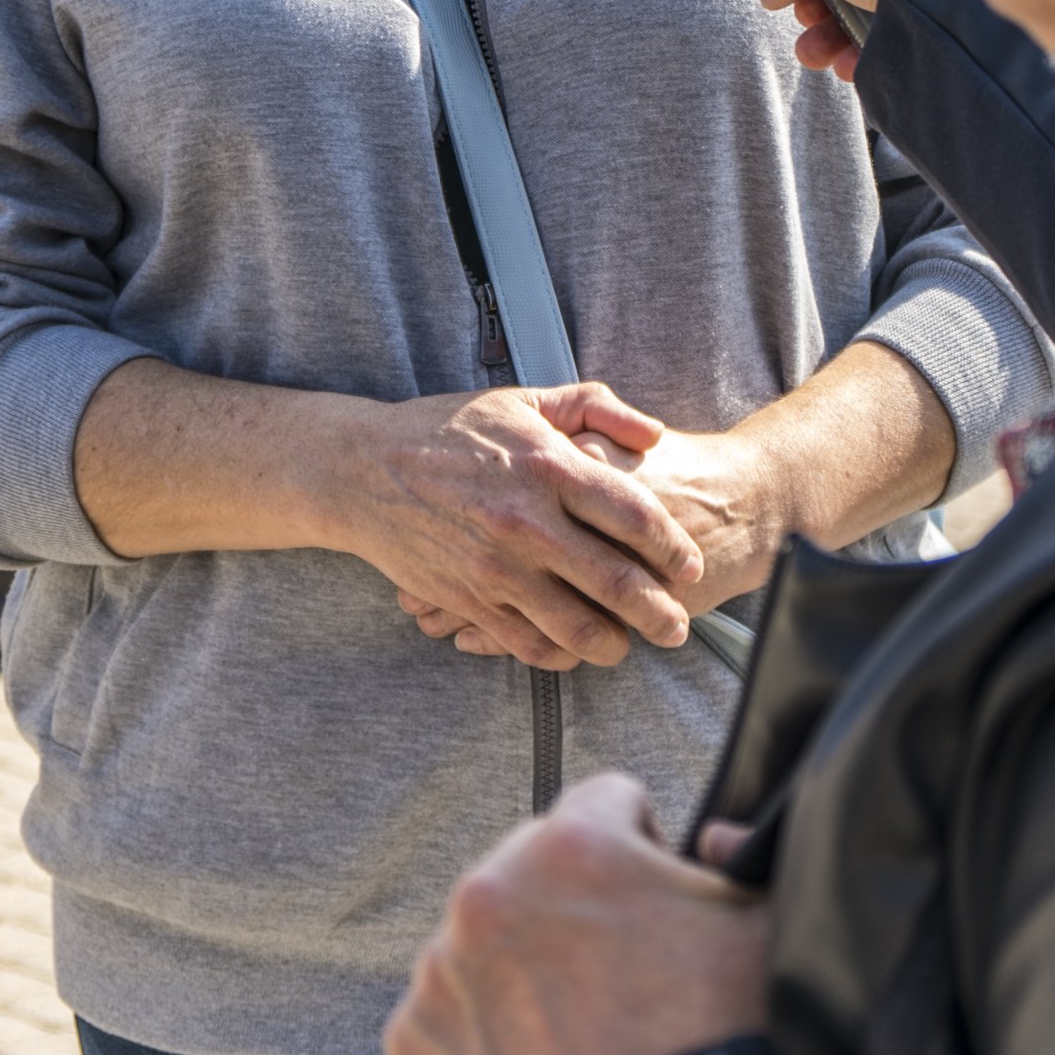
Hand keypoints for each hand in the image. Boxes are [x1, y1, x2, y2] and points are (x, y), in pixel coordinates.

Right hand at [342, 383, 705, 669]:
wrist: (366, 471)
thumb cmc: (450, 430)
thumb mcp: (524, 399)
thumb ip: (596, 407)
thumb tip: (653, 433)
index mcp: (548, 464)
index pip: (635, 515)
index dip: (674, 548)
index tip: (689, 567)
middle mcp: (527, 520)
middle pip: (618, 581)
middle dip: (661, 613)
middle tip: (678, 628)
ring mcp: (497, 567)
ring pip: (578, 627)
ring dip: (615, 645)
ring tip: (628, 645)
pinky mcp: (470, 600)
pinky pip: (529, 644)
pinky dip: (560, 655)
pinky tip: (573, 647)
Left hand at [385, 771, 770, 1054]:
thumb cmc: (714, 1054)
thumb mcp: (760, 936)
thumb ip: (739, 862)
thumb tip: (718, 841)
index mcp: (573, 845)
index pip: (609, 801)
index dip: (644, 852)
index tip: (654, 905)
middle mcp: (493, 891)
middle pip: (538, 870)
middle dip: (574, 912)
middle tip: (619, 982)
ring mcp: (446, 968)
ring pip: (489, 942)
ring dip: (526, 971)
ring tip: (580, 1035)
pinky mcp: (416, 1040)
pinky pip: (449, 1015)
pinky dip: (484, 1036)